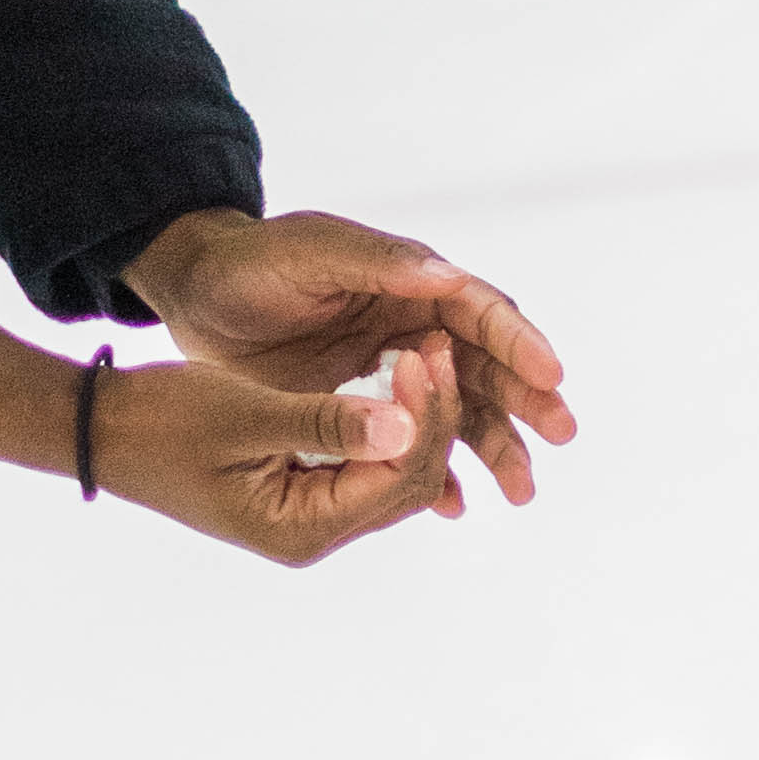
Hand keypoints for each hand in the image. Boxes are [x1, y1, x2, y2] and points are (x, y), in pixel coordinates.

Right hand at [0, 317, 485, 564]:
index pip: (397, 477)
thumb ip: (325, 422)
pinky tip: (394, 377)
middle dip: (430, 415)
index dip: (425, 415)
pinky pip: (367, 464)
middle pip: (406, 480)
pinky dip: (387, 423)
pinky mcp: (303, 491)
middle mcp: (311, 535)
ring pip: (393, 473)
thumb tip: (403, 427)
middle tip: (433, 345)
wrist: (108, 429)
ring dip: (414, 418)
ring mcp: (309, 517)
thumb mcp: (247, 415)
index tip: (424, 350)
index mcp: (300, 528)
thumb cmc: (166, 421)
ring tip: (421, 354)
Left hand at [125, 207, 574, 513]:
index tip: (552, 375)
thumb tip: (449, 277)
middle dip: (526, 403)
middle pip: (486, 368)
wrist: (197, 297)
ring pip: (459, 414)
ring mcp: (391, 373)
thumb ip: (376, 265)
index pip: (481, 313)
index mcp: (413, 284)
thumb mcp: (310, 254)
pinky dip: (434, 475)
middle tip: (561, 435)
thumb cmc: (253, 264)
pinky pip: (410, 445)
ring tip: (521, 491)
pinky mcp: (362, 409)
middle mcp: (415, 329)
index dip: (518, 342)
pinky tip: (453, 505)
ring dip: (494, 449)